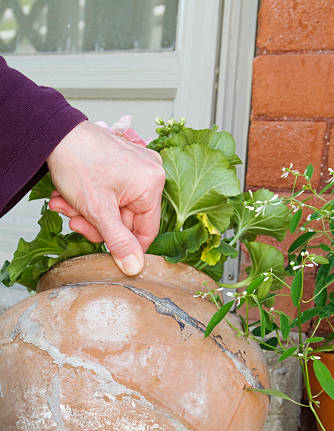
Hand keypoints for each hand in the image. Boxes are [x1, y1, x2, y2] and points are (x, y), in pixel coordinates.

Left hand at [46, 120, 164, 275]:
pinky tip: (71, 196)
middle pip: (127, 221)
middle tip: (75, 220)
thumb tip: (135, 267)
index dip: (123, 244)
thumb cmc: (77, 159)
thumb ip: (118, 242)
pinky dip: (90, 200)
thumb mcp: (98, 210)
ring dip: (88, 213)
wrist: (53, 132)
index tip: (103, 247)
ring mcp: (136, 168)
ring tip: (67, 204)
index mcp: (152, 184)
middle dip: (96, 223)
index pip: (146, 232)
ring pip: (115, 210)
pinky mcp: (122, 166)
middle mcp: (149, 174)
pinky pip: (111, 195)